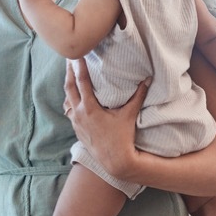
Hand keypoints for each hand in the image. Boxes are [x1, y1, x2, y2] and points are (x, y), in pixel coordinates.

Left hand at [64, 57, 148, 181]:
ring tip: (69, 74)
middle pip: (69, 88)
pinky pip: (69, 110)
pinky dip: (70, 100)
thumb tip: (148, 79)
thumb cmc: (122, 138)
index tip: (76, 55)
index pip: (82, 82)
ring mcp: (76, 122)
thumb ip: (138, 95)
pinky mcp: (76, 128)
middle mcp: (79, 114)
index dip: (79, 67)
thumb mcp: (129, 115)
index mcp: (90, 108)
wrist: (114, 160)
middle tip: (68, 59)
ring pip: (67, 99)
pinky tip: (72, 97)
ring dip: (68, 86)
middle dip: (69, 72)